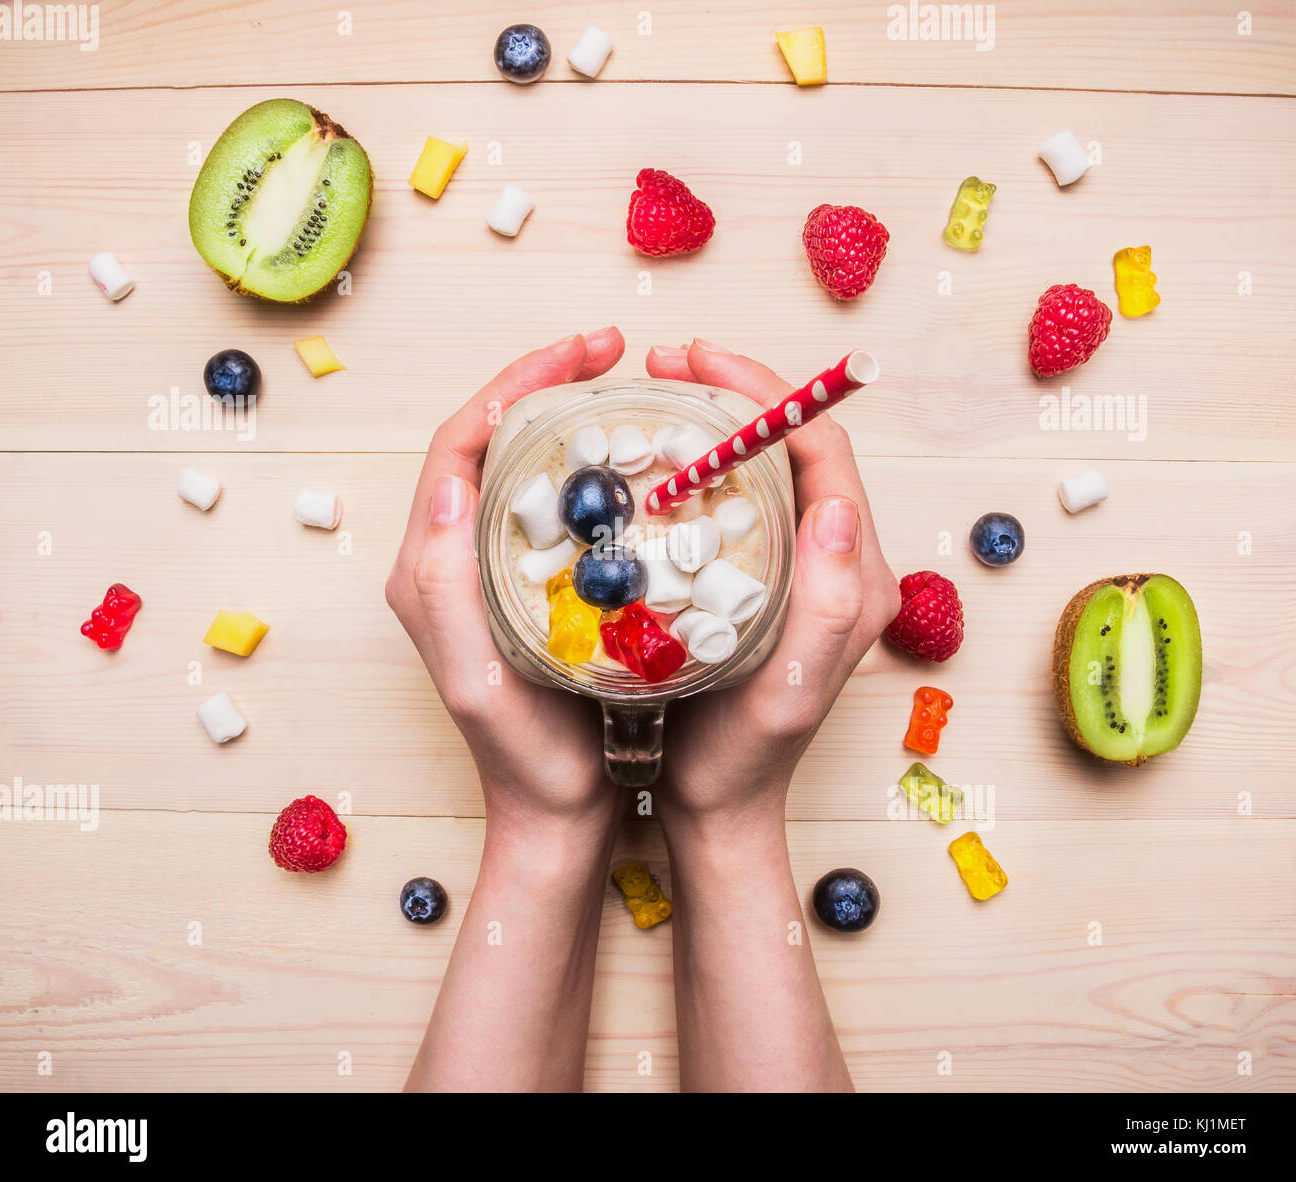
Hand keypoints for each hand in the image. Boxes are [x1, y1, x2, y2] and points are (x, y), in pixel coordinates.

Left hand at [386, 328, 625, 825]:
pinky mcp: (528, 586)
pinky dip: (587, 463)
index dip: (514, 386)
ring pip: (520, 463)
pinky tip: (632, 457)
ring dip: (564, 413)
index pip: (460, 444)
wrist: (553, 812)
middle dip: (543, 383)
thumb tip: (450, 484)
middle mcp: (451, 557)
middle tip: (610, 351)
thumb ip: (447, 589)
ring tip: (623, 385)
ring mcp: (491, 569)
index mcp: (430, 567)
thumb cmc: (522, 757)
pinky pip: (551, 501)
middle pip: (489, 439)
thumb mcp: (479, 680)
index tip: (579, 356)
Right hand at [644, 339, 899, 823]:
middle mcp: (837, 560)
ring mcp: (802, 569)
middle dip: (737, 390)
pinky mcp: (768, 581)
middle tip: (666, 364)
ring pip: (769, 465)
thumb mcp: (787, 691)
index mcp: (855, 573)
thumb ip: (827, 606)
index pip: (824, 450)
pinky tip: (656, 458)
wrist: (721, 803)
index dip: (766, 393)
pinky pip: (745, 499)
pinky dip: (704, 463)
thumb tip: (838, 506)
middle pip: (798, 445)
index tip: (698, 362)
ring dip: (719, 418)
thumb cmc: (747, 756)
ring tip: (658, 394)